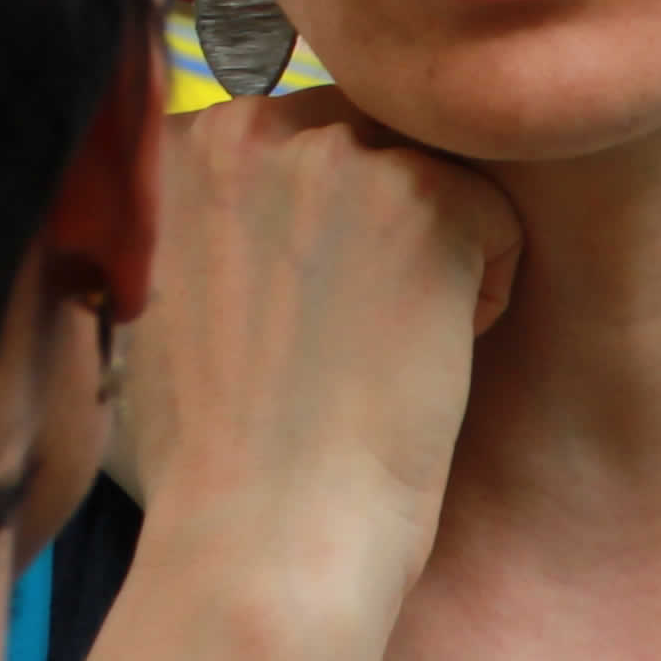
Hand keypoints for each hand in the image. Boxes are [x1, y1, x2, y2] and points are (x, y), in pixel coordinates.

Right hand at [125, 86, 524, 606]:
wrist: (264, 536)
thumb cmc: (215, 451)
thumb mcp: (165, 297)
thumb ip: (209, 215)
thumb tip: (277, 187)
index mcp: (172, 145)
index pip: (285, 143)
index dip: (304, 234)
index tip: (283, 322)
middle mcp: (245, 124)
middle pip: (361, 144)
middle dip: (370, 232)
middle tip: (332, 344)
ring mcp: (335, 153)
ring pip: (429, 178)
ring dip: (425, 259)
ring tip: (370, 352)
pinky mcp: (425, 195)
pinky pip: (495, 217)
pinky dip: (483, 292)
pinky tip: (417, 362)